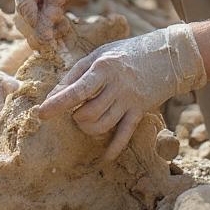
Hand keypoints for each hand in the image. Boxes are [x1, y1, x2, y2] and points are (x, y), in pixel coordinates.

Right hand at [13, 0, 106, 44]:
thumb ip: (57, 1)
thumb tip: (45, 25)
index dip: (33, 18)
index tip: (44, 36)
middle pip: (22, 7)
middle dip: (34, 25)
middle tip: (46, 43)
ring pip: (27, 11)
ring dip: (38, 25)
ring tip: (49, 42)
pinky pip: (35, 9)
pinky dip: (43, 20)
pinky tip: (52, 32)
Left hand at [37, 24, 206, 159]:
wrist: (168, 56)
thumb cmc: (125, 53)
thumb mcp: (99, 55)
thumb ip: (75, 74)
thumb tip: (54, 95)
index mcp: (102, 67)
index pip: (76, 90)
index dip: (57, 103)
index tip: (41, 113)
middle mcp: (116, 85)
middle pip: (88, 112)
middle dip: (76, 116)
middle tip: (75, 111)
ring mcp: (129, 100)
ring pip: (103, 125)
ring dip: (88, 128)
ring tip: (84, 120)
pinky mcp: (140, 111)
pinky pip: (125, 134)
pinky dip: (114, 148)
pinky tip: (105, 157)